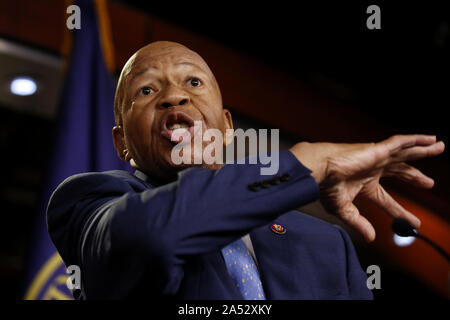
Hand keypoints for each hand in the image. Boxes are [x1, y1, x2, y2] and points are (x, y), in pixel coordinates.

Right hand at [289, 135, 444, 241]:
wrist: (318, 170)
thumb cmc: (325, 187)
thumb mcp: (344, 210)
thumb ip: (359, 223)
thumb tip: (371, 238)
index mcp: (364, 184)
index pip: (387, 200)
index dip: (401, 211)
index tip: (414, 222)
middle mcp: (372, 169)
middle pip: (400, 172)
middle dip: (415, 178)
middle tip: (430, 184)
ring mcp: (376, 158)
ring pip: (405, 153)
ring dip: (422, 150)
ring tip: (440, 146)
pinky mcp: (377, 149)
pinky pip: (400, 142)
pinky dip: (415, 139)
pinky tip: (429, 139)